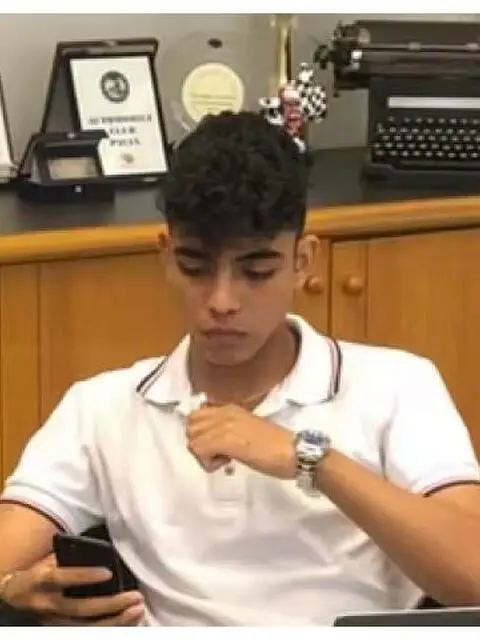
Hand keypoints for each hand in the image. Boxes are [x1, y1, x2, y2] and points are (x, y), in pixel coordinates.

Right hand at [2, 554, 143, 625]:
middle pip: (79, 609)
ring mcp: (54, 621)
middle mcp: (47, 604)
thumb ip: (69, 556)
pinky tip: (129, 620)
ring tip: (137, 610)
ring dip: (114, 621)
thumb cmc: (40, 572)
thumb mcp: (49, 560)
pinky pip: (87, 633)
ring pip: (85, 628)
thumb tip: (101, 549)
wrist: (15, 596)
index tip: (108, 573)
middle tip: (135, 596)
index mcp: (42, 580)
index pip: (61, 578)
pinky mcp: (61, 630)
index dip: (84, 576)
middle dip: (110, 605)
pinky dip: (110, 628)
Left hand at [187, 404, 295, 478]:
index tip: (216, 447)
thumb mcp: (247, 430)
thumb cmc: (276, 446)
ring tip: (225, 459)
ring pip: (193, 439)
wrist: (293, 451)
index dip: (201, 434)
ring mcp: (224, 424)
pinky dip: (209, 463)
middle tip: (218, 455)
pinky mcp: (225, 440)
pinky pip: (200, 450)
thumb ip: (229, 430)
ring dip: (204, 455)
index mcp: (230, 409)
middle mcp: (225, 412)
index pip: (197, 416)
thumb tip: (213, 442)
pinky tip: (227, 463)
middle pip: (191, 426)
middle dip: (200, 444)